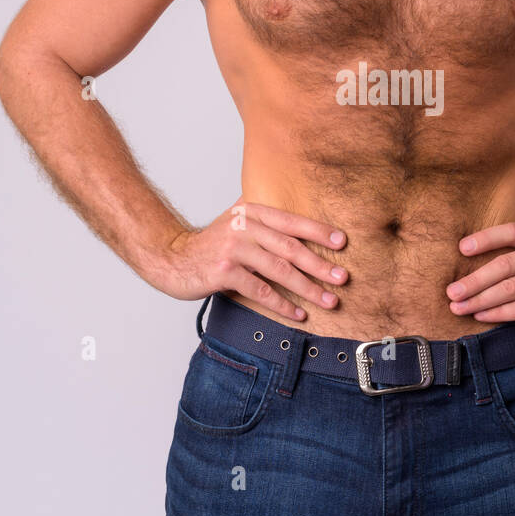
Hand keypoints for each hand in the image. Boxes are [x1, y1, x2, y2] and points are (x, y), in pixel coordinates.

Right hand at [157, 201, 348, 319]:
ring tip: (328, 301)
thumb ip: (260, 211)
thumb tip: (290, 201)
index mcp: (252, 212)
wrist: (171, 257)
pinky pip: (260, 290)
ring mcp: (234, 248)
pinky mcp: (224, 271)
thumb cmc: (209, 243)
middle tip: (343, 278)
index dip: (319, 231)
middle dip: (320, 264)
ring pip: (279, 270)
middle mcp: (244, 226)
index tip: (343, 243)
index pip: (292, 221)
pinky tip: (298, 314)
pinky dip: (282, 304)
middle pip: (290, 247)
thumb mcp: (234, 218)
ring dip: (307, 288)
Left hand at [446, 224, 514, 333]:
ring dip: (481, 299)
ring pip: (511, 288)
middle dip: (473, 280)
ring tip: (460, 307)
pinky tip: (483, 315)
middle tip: (451, 292)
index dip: (485, 239)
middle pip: (505, 265)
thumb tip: (474, 269)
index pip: (510, 232)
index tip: (461, 249)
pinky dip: (500, 312)